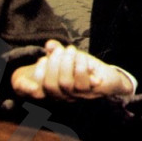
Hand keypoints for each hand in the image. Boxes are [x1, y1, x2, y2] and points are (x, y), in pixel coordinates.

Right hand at [11, 40, 133, 100]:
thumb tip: (49, 45)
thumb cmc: (84, 67)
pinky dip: (81, 67)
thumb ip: (56, 50)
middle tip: (60, 50)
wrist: (108, 77)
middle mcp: (64, 95)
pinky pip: (84, 83)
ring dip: (67, 64)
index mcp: (54, 88)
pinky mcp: (92, 92)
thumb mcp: (68, 56)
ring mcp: (77, 96)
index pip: (37, 91)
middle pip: (50, 85)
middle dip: (53, 64)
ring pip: (66, 84)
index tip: (40, 60)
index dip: (33, 81)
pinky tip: (83, 57)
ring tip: (71, 50)